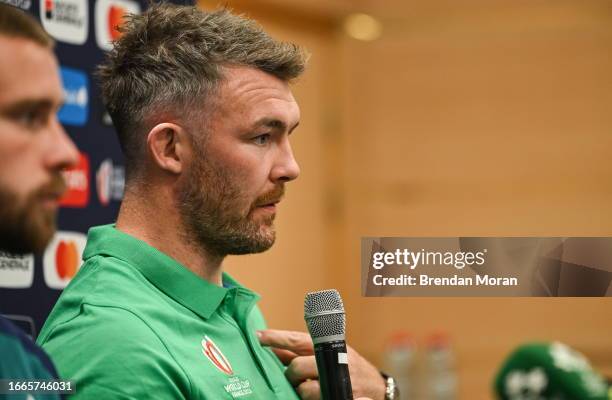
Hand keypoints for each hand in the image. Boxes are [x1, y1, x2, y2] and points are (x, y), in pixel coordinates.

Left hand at [257, 329, 385, 399]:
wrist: (378, 389)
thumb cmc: (347, 368)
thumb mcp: (328, 354)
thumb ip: (301, 352)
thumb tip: (274, 348)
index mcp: (327, 345)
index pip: (296, 339)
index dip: (276, 337)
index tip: (257, 336)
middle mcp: (332, 360)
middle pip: (297, 366)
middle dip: (291, 374)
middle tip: (293, 377)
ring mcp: (337, 380)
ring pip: (305, 389)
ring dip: (303, 391)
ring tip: (310, 388)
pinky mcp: (339, 397)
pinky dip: (313, 399)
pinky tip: (318, 396)